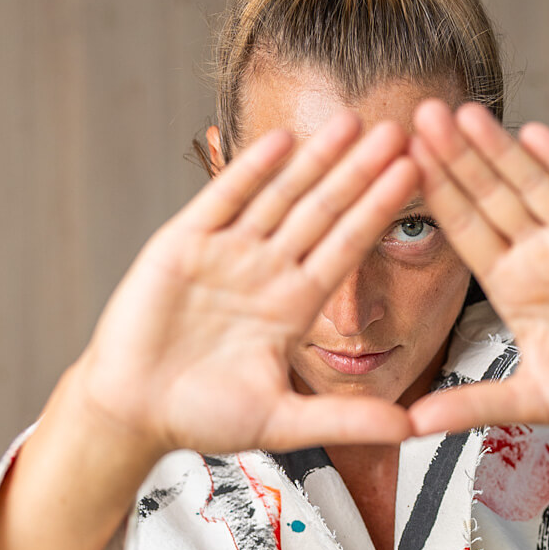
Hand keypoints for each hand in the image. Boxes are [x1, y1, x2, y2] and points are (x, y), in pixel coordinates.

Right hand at [67, 116, 419, 456]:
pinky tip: (281, 140)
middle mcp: (267, 270)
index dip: (379, 209)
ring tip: (352, 121)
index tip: (417, 173)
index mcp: (294, 305)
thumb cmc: (201, 417)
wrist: (131, 412)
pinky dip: (251, 169)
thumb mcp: (283, 421)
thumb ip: (347, 420)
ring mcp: (227, 253)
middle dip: (359, 170)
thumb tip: (413, 428)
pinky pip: (223, 198)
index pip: (347, 245)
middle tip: (398, 129)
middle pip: (323, 209)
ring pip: (280, 195)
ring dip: (315, 158)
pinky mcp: (184, 243)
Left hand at [406, 101, 548, 446]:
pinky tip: (536, 135)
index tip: (400, 161)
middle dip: (457, 157)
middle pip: (491, 196)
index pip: (465, 230)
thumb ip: (473, 405)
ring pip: (533, 184)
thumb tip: (411, 426)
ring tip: (466, 113)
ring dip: (501, 150)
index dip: (436, 195)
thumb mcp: (530, 401)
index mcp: (511, 284)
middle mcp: (540, 253)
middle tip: (419, 113)